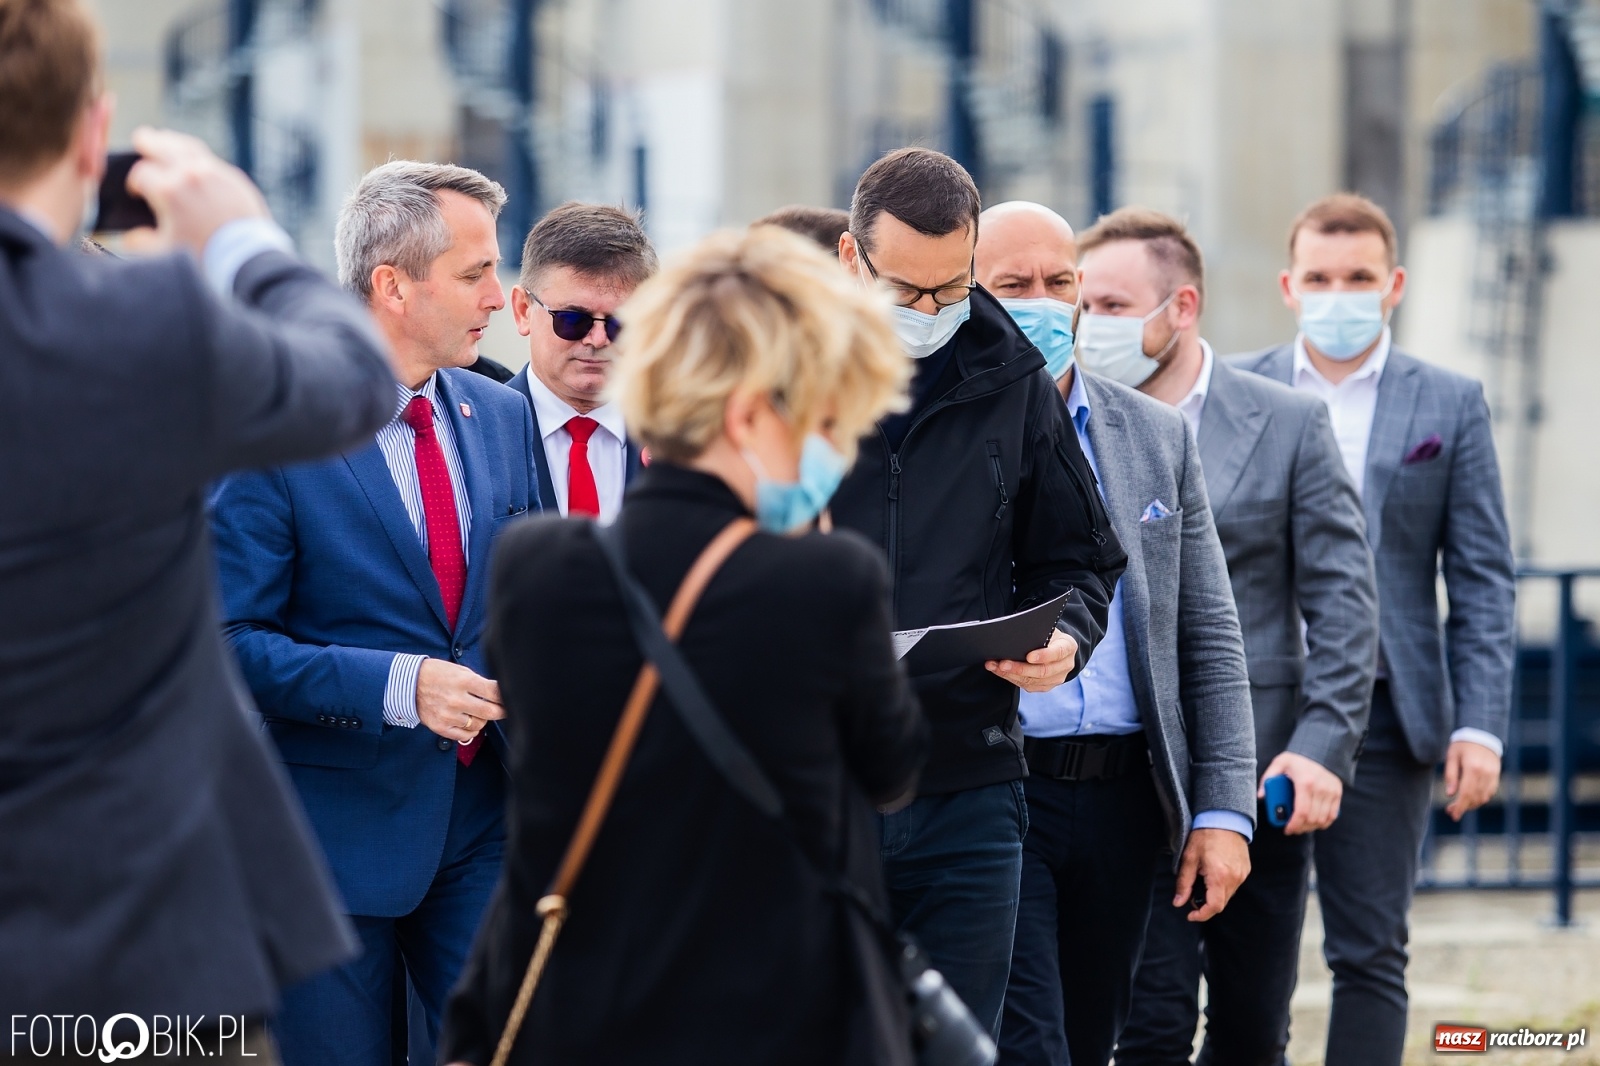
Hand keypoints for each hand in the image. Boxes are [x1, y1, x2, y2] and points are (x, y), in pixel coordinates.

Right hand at [124, 127, 269, 256]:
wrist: (248, 258)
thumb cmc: (205, 256)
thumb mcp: (164, 253)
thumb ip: (140, 243)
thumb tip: (130, 238)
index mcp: (169, 190)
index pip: (141, 174)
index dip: (134, 182)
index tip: (136, 191)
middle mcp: (190, 175)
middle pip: (162, 147)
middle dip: (148, 142)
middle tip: (141, 138)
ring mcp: (214, 173)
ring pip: (188, 147)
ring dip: (172, 142)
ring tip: (163, 139)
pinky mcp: (233, 178)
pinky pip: (210, 159)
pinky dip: (196, 155)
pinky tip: (192, 158)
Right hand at [416, 659, 502, 743]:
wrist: (409, 684)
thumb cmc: (438, 674)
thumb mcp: (460, 671)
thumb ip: (479, 683)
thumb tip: (498, 694)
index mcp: (464, 681)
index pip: (494, 692)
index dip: (506, 696)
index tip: (510, 698)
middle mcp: (456, 699)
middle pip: (491, 712)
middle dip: (501, 711)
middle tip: (504, 710)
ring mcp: (448, 715)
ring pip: (479, 725)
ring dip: (482, 720)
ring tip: (476, 712)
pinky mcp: (440, 727)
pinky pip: (465, 736)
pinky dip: (471, 731)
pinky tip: (469, 722)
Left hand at [986, 628, 1078, 692]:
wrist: (1058, 648)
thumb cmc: (1049, 635)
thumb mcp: (1048, 628)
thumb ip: (1037, 632)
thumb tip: (1015, 635)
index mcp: (1068, 647)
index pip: (1058, 653)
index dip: (1043, 656)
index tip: (1028, 656)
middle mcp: (1065, 666)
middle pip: (1042, 671)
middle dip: (1020, 668)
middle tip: (1002, 663)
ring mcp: (1056, 679)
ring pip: (1032, 681)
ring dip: (1011, 674)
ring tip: (995, 666)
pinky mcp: (1045, 687)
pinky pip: (1027, 686)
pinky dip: (1011, 678)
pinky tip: (999, 671)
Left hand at [1173, 828, 1250, 921]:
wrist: (1224, 818)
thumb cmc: (1205, 835)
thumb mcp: (1189, 858)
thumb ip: (1184, 883)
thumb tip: (1178, 902)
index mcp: (1219, 876)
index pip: (1214, 907)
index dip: (1201, 915)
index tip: (1191, 915)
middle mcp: (1234, 878)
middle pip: (1221, 903)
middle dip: (1206, 905)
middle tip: (1192, 895)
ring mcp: (1242, 874)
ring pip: (1228, 895)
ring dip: (1214, 895)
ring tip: (1202, 880)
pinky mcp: (1246, 870)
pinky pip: (1234, 885)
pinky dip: (1223, 886)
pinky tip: (1214, 875)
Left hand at [1259, 751, 1342, 833]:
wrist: (1320, 750)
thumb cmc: (1297, 758)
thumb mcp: (1280, 763)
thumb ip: (1269, 778)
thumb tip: (1261, 796)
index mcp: (1305, 782)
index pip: (1301, 811)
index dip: (1294, 824)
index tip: (1287, 829)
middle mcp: (1320, 789)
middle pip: (1312, 818)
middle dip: (1301, 828)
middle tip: (1292, 829)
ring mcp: (1331, 792)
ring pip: (1322, 819)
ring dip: (1311, 827)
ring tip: (1301, 826)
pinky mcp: (1337, 794)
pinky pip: (1332, 815)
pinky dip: (1323, 822)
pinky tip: (1314, 823)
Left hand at [1444, 740, 1500, 820]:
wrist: (1482, 734)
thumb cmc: (1463, 745)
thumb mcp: (1452, 756)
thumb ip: (1450, 775)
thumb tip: (1450, 794)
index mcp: (1472, 768)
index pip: (1466, 793)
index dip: (1459, 806)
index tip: (1452, 814)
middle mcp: (1485, 773)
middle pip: (1475, 797)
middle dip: (1463, 808)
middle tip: (1452, 813)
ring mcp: (1493, 775)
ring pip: (1483, 797)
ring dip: (1472, 805)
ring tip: (1459, 806)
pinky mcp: (1497, 776)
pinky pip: (1490, 792)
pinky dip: (1481, 798)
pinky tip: (1471, 799)